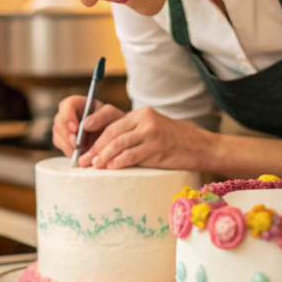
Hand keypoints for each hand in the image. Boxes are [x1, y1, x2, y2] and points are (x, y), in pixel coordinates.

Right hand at [51, 95, 125, 156]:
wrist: (116, 136)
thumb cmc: (115, 122)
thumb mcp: (113, 116)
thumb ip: (102, 116)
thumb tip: (85, 125)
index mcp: (80, 104)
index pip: (67, 105)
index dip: (68, 116)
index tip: (75, 128)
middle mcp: (69, 114)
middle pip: (59, 121)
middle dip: (66, 134)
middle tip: (76, 144)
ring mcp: (65, 128)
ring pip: (58, 135)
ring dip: (67, 145)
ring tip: (79, 152)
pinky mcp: (65, 141)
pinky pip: (61, 146)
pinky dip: (69, 152)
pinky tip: (79, 155)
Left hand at [78, 107, 212, 169]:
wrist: (201, 146)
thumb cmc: (174, 141)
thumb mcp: (152, 130)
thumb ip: (132, 135)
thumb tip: (104, 151)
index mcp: (141, 114)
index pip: (110, 122)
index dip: (93, 134)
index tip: (80, 144)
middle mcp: (145, 119)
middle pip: (112, 133)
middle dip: (94, 148)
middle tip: (83, 161)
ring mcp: (152, 132)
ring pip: (119, 143)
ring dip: (103, 157)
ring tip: (93, 166)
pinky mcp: (158, 146)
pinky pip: (132, 155)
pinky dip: (119, 161)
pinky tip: (110, 168)